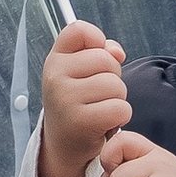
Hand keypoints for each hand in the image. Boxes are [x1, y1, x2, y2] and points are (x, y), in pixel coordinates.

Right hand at [40, 20, 130, 176]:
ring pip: (116, 85)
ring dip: (117, 99)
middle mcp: (55, 76)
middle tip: (98, 95)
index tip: (96, 54)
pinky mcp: (80, 122)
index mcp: (55, 60)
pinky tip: (105, 123)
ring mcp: (65, 99)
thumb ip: (100, 54)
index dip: (96, 38)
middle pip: (106, 60)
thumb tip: (117, 51)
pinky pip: (120, 108)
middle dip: (113, 77)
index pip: (78, 30)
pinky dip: (120, 117)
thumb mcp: (81, 74)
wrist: (64, 146)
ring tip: (101, 109)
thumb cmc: (78, 104)